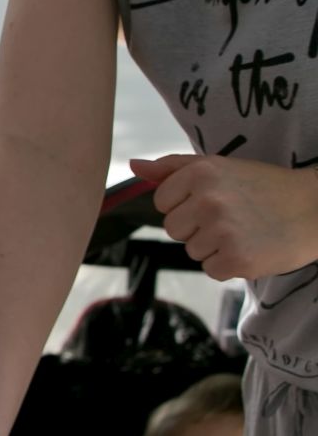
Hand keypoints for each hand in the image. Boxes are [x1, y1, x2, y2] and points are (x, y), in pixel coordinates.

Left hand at [132, 154, 317, 280]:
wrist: (314, 209)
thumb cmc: (264, 187)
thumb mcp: (220, 166)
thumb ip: (174, 167)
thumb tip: (135, 166)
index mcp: (200, 172)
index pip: (162, 202)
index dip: (185, 204)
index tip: (212, 200)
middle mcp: (208, 200)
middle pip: (173, 229)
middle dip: (197, 227)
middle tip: (231, 217)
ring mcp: (222, 231)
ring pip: (192, 250)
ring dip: (214, 246)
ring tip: (244, 231)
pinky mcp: (236, 260)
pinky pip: (210, 269)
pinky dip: (228, 264)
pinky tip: (250, 247)